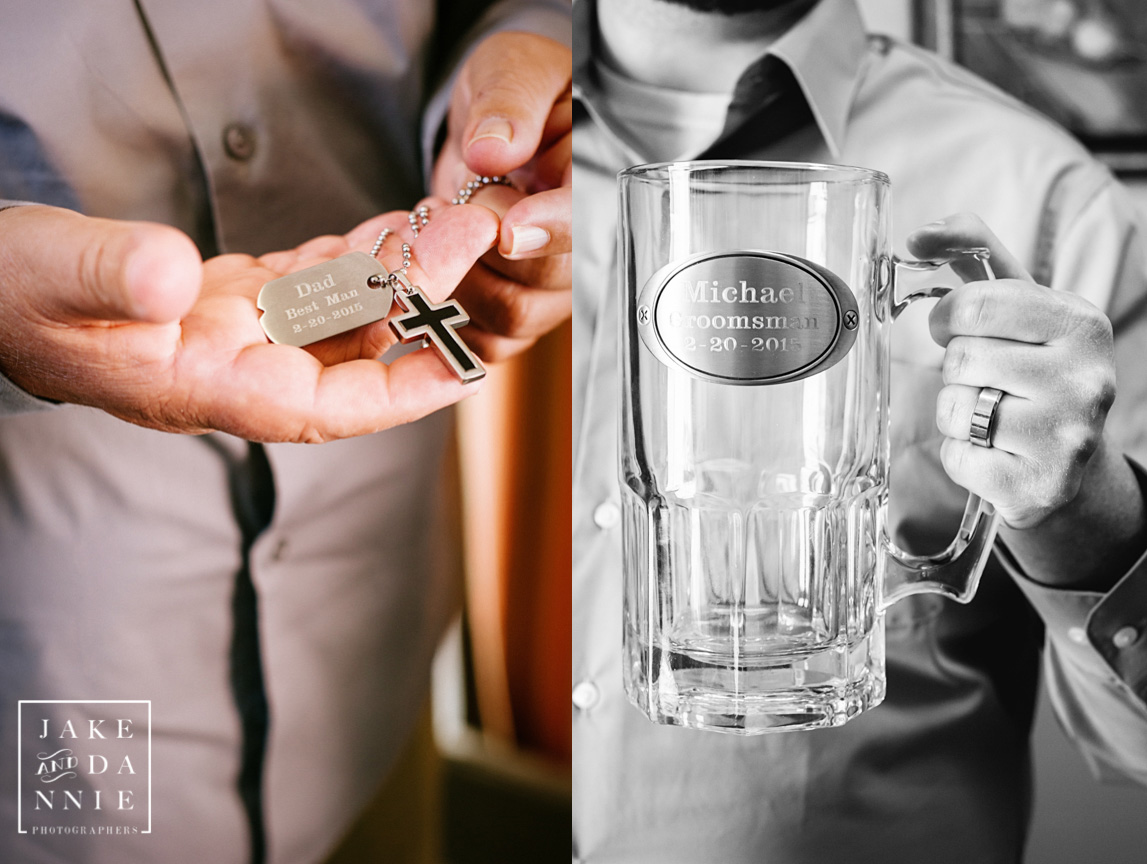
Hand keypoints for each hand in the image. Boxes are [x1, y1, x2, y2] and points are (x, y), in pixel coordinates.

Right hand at [0, 202, 497, 442]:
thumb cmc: (7, 292)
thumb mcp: (48, 275)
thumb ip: (112, 278)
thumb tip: (174, 277)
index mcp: (204, 384)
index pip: (325, 406)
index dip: (401, 391)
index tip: (466, 366)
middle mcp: (236, 367)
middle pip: (352, 346)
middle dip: (419, 298)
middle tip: (472, 237)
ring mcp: (238, 333)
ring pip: (341, 310)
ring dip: (397, 269)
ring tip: (449, 221)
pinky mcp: (231, 299)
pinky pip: (313, 282)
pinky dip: (355, 255)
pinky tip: (395, 227)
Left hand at [431, 31, 571, 359]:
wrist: (495, 132)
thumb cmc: (512, 95)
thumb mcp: (512, 68)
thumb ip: (508, 102)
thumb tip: (493, 150)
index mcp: (599, 178)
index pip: (588, 220)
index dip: (550, 230)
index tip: (507, 230)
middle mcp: (587, 245)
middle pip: (545, 280)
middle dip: (481, 247)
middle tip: (449, 201)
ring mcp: (555, 287)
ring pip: (512, 316)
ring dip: (458, 279)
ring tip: (437, 226)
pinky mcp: (521, 310)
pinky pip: (491, 342)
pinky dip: (449, 316)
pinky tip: (430, 270)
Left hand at [908, 212, 1116, 529]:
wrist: (1067, 457)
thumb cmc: (1031, 367)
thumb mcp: (1017, 302)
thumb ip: (972, 251)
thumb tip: (920, 233)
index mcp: (1081, 322)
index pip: (976, 304)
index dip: (948, 317)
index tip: (956, 327)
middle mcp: (1087, 379)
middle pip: (961, 359)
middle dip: (958, 369)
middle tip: (986, 380)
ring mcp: (1067, 437)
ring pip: (955, 409)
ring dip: (956, 412)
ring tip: (991, 414)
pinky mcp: (1038, 486)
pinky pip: (957, 458)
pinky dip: (960, 455)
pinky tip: (993, 451)